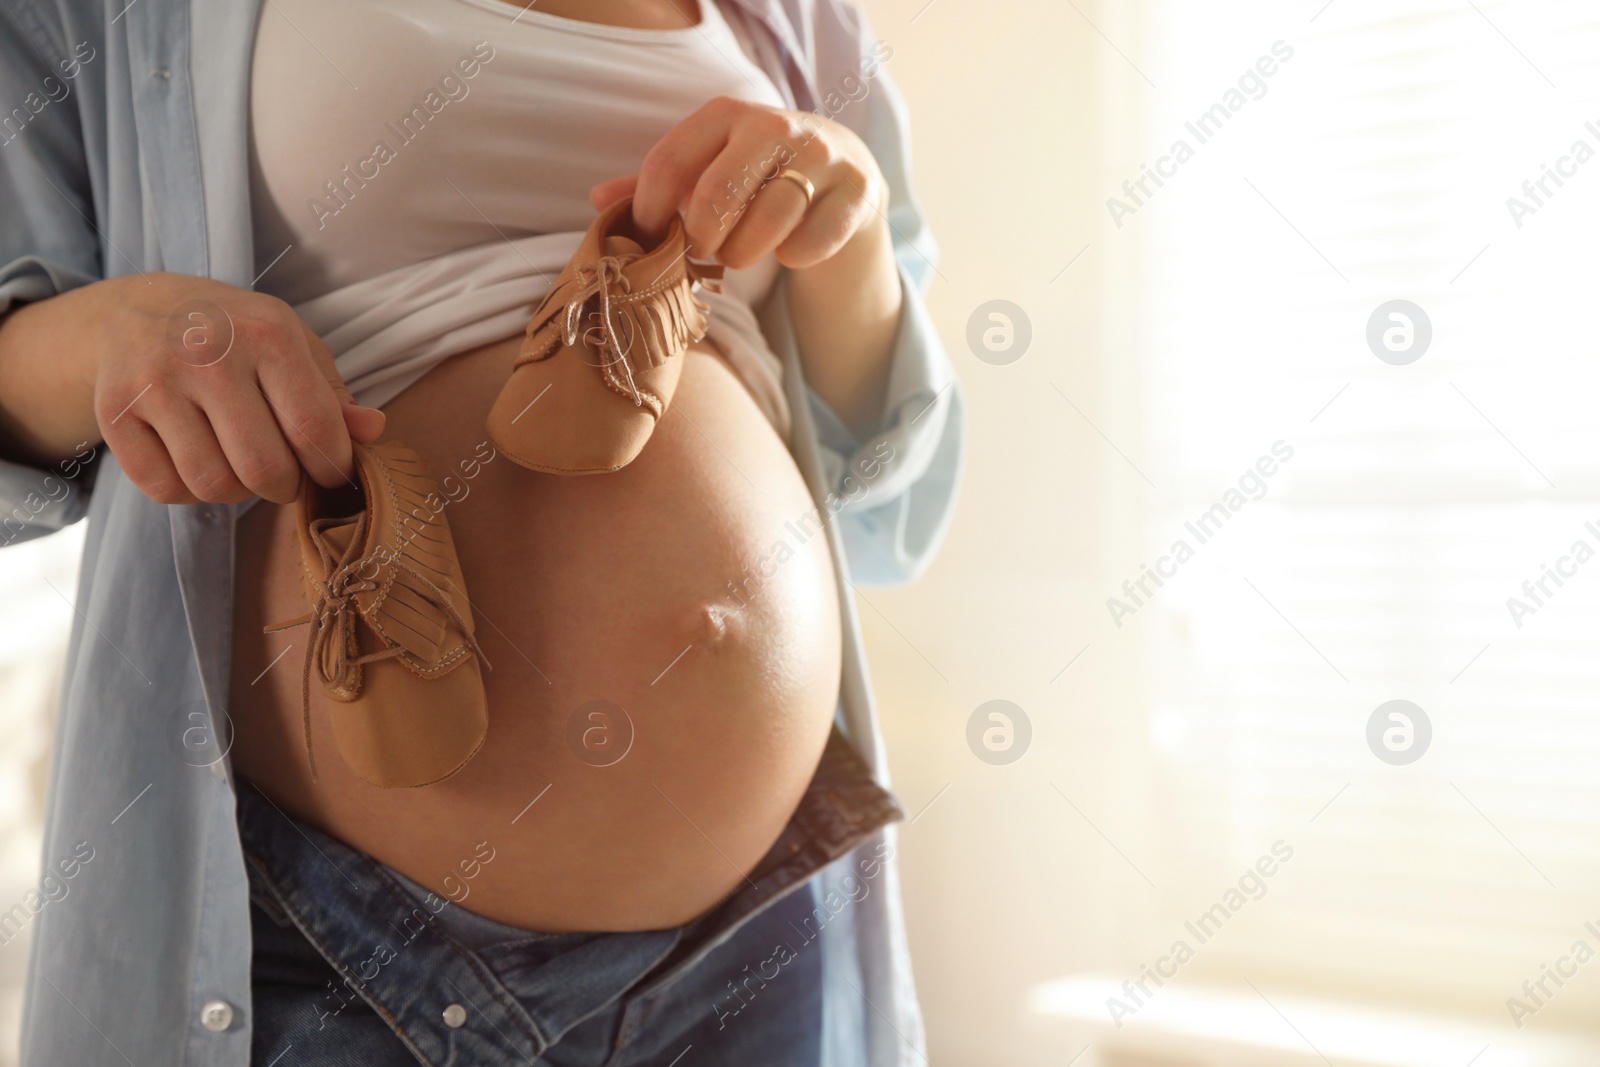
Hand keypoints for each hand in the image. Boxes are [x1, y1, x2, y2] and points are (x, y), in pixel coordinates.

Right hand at [85, 273, 384, 504]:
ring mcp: (155, 382)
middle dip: (284, 487)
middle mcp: (208, 354)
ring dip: (236, 492)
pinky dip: (188, 492)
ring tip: (239, 463)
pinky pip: (165, 488)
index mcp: (267, 334)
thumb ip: (335, 396)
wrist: (142, 309)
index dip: (331, 467)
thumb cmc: (239, 336)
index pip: (314, 429)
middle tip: (283, 474)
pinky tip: (196, 460)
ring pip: (212, 485)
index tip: (330, 471)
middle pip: (264, 469)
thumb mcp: (296, 347)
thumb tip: (374, 431)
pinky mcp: (114, 411)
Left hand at [589, 97, 887, 270]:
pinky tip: (790, 249)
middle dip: (701, 240)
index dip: (649, 212)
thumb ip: (658, 185)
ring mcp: (821, 157)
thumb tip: (597, 201)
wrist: (846, 175)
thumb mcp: (709, 169)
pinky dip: (794, 257)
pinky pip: (810, 244)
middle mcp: (775, 126)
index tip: (649, 240)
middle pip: (716, 197)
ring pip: (766, 226)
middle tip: (702, 253)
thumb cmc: (760, 176)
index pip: (669, 162)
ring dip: (744, 255)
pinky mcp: (857, 192)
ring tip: (742, 254)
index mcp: (726, 114)